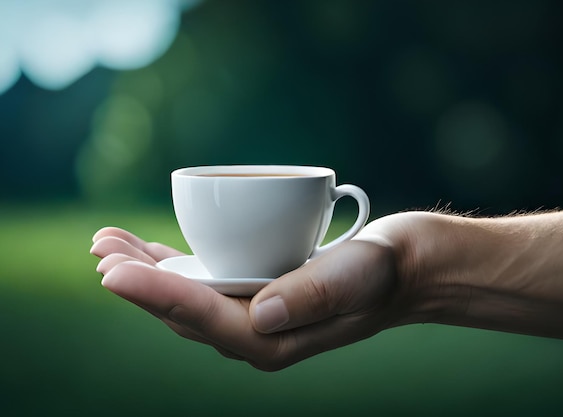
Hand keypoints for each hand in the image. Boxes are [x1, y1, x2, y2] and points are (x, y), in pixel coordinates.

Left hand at [90, 217, 408, 370]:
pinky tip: (155, 250)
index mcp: (274, 338)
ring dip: (148, 270)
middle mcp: (258, 332)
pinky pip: (208, 282)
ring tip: (110, 243)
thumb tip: (262, 312)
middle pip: (181, 310)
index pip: (201, 315)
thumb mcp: (355, 277)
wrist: (406, 270)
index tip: (111, 270)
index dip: (152, 292)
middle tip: (100, 248)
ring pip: (187, 296)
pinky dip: (177, 266)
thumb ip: (313, 295)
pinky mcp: (260, 292)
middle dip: (137, 280)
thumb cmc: (384, 272)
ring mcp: (256, 314)